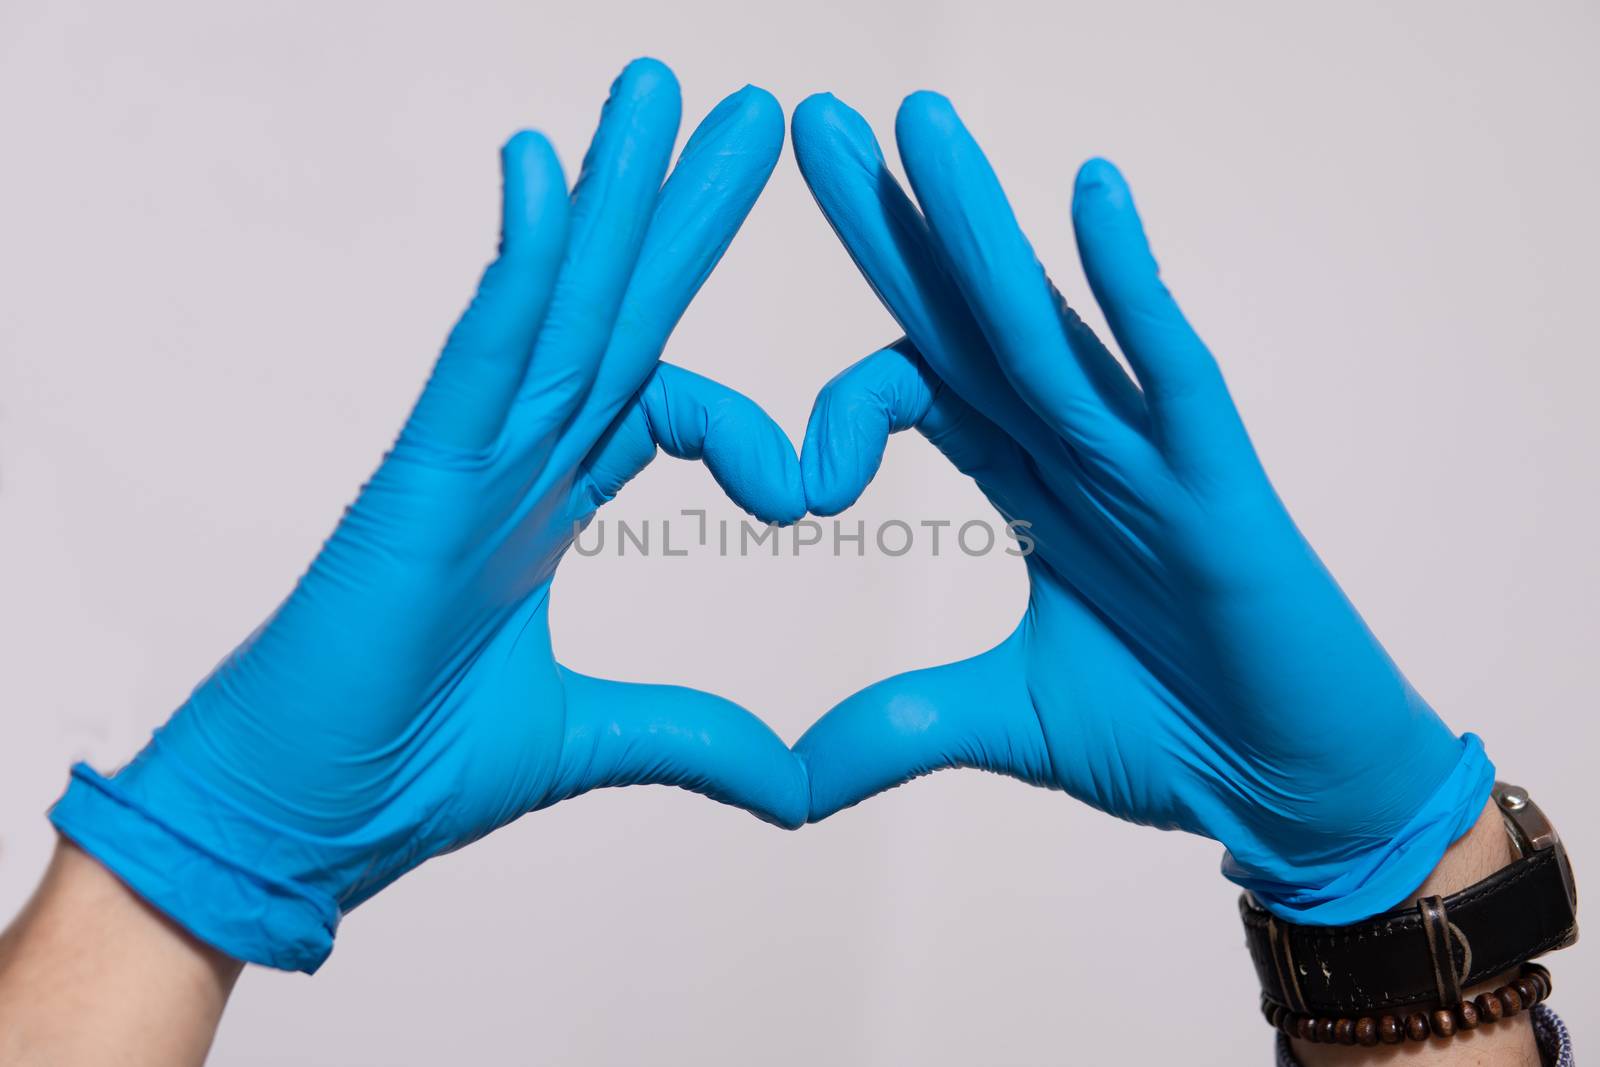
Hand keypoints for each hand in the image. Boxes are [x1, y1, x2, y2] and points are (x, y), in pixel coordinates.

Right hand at [49, 59, 807, 972]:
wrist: (296, 826)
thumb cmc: (402, 772)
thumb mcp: (591, 742)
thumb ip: (694, 738)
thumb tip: (795, 784)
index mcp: (545, 509)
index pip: (657, 408)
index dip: (743, 425)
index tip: (811, 486)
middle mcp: (510, 464)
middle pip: (614, 317)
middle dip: (678, 216)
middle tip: (747, 114)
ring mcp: (461, 463)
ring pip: (552, 308)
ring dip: (608, 197)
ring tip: (657, 93)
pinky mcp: (415, 485)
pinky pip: (476, 359)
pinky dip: (514, 269)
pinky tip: (545, 177)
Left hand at [789, 91, 1490, 921]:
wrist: (1295, 794)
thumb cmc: (1176, 735)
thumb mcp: (1006, 725)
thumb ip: (893, 729)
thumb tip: (782, 779)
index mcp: (1029, 486)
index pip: (919, 390)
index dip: (840, 408)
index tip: (782, 487)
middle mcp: (1081, 450)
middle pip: (967, 318)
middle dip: (892, 223)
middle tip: (813, 121)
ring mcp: (1152, 461)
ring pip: (1051, 323)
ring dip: (983, 222)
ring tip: (918, 120)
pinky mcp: (1223, 492)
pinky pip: (1174, 374)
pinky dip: (1135, 287)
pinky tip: (1091, 192)